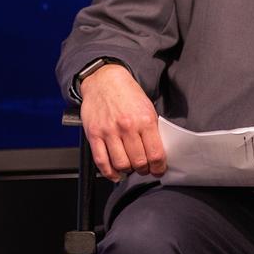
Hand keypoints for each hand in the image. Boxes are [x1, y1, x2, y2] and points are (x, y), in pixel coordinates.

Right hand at [79, 63, 165, 181]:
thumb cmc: (127, 94)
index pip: (155, 153)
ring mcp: (109, 131)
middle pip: (139, 162)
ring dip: (128, 171)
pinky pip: (101, 161)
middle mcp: (127, 126)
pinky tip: (115, 173)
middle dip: (144, 170)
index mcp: (145, 119)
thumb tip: (157, 153)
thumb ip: (151, 130)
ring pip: (121, 164)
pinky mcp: (94, 134)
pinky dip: (109, 173)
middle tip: (145, 169)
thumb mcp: (147, 107)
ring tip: (131, 168)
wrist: (104, 80)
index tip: (159, 170)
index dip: (159, 167)